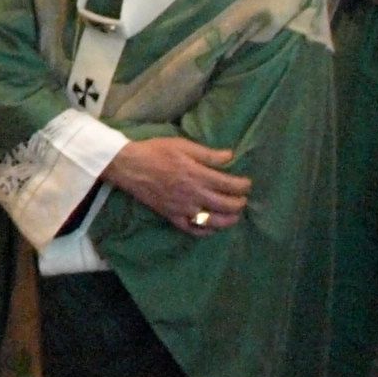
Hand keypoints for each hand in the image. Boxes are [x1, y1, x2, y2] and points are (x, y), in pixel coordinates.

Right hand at [107, 135, 251, 232]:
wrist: (129, 166)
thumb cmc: (156, 152)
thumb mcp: (183, 145)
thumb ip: (208, 154)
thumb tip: (230, 156)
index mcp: (198, 175)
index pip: (230, 185)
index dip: (243, 185)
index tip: (247, 183)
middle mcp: (194, 195)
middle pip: (226, 205)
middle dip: (240, 203)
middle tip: (243, 199)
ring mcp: (183, 208)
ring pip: (214, 221)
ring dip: (229, 220)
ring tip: (234, 216)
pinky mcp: (172, 216)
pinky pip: (193, 229)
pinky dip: (206, 231)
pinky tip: (212, 227)